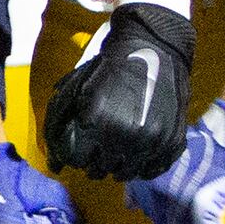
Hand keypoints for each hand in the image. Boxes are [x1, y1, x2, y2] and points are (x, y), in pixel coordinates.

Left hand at [43, 2, 193, 180]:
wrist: (154, 49)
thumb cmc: (110, 67)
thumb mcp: (78, 87)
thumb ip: (60, 121)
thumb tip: (53, 164)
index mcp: (95, 120)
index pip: (76, 159)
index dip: (75, 154)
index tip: (79, 146)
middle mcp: (123, 135)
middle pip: (100, 169)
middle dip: (94, 160)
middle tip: (97, 148)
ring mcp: (150, 141)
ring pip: (125, 174)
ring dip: (116, 165)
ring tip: (115, 150)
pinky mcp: (171, 143)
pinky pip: (151, 171)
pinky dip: (141, 167)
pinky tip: (135, 153)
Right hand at [125, 100, 224, 223]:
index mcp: (207, 204)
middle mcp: (183, 195)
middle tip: (190, 221)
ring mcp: (167, 181)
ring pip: (154, 212)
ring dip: (160, 215)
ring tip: (168, 212)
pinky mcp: (157, 167)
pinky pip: (137, 190)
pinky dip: (135, 199)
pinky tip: (135, 205)